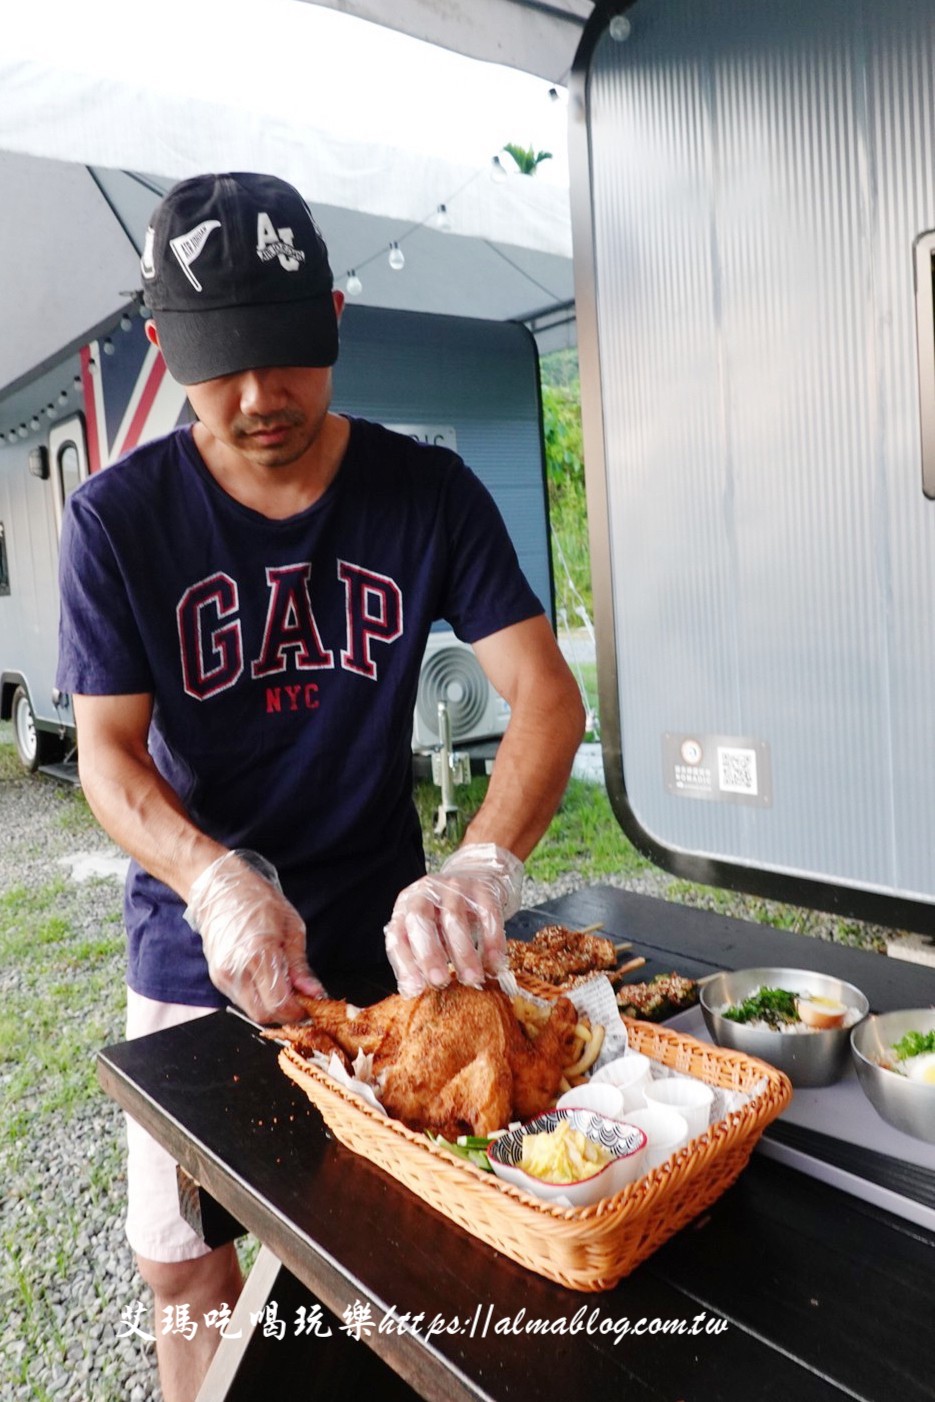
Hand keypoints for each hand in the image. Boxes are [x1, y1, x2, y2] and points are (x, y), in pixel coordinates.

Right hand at [183, 850, 323, 1022]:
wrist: (220, 889)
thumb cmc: (258, 901)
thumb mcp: (291, 928)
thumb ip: (300, 966)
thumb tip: (314, 993)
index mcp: (259, 954)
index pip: (279, 1004)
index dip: (298, 1010)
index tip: (310, 1004)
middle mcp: (237, 970)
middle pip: (264, 1014)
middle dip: (285, 1013)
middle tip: (300, 999)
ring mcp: (223, 976)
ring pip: (252, 1010)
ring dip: (271, 1006)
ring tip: (285, 986)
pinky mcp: (217, 977)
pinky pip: (242, 999)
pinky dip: (258, 997)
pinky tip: (267, 980)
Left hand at [384, 843, 523, 997]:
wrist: (478, 874)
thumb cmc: (446, 914)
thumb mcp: (427, 931)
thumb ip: (418, 957)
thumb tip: (413, 991)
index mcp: (406, 906)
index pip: (397, 935)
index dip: (404, 963)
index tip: (417, 989)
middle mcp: (426, 892)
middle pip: (420, 920)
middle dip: (429, 954)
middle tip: (440, 982)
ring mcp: (455, 887)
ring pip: (455, 919)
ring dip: (463, 953)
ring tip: (472, 979)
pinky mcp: (482, 889)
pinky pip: (487, 915)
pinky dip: (492, 942)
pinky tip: (494, 964)